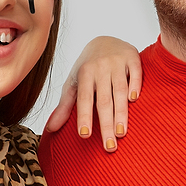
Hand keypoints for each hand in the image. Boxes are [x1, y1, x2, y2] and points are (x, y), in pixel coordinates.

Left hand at [44, 36, 140, 150]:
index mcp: (84, 73)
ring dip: (121, 113)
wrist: (105, 39)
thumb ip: (64, 106)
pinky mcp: (133, 57)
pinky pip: (135, 73)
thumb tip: (50, 129)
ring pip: (119, 90)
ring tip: (120, 133)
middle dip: (106, 124)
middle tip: (109, 147)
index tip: (85, 135)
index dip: (84, 116)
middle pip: (103, 100)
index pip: (84, 99)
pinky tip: (134, 100)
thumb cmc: (88, 67)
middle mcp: (100, 67)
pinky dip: (134, 85)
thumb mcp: (74, 83)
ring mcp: (117, 62)